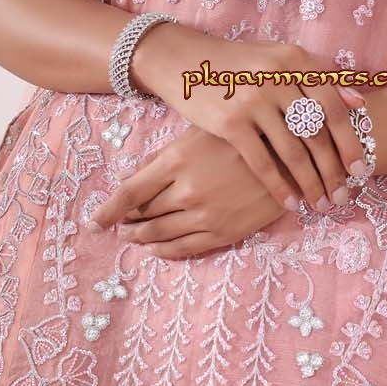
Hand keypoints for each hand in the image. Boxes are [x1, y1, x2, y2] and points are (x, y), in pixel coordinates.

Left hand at [89, 124, 289, 258]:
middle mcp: (186, 191)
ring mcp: (205, 215)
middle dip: (127, 221)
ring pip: (160, 234)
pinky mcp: (223, 232)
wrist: (293, 156)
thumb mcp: (200, 133)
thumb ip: (164, 156)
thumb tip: (130, 177)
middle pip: (143, 214)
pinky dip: (165, 252)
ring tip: (132, 237)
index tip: (93, 222)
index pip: (129, 193)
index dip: (107, 210)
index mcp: (176, 161)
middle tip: (118, 224)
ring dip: (142, 238)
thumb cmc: (242, 136)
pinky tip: (156, 250)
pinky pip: (185, 249)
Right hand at [128, 23, 369, 216]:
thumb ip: (319, 79)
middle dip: (334, 171)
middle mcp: (277, 78)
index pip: (332, 108)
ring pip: (293, 152)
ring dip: (312, 183)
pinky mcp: (229, 123)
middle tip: (344, 195)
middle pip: (316, 134)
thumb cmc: (239, 65)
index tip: (361, 170)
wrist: (186, 61)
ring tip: (322, 203)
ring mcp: (253, 100)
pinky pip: (262, 163)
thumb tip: (359, 103)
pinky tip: (291, 203)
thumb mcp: (279, 60)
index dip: (350, 143)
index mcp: (295, 60)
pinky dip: (280, 187)